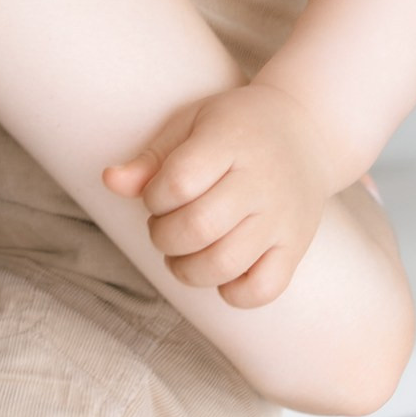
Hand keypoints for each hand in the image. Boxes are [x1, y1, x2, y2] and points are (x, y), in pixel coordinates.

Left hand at [101, 81, 338, 308]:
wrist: (305, 132)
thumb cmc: (235, 128)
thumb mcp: (191, 123)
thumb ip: (151, 157)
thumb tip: (110, 181)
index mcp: (230, 141)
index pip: (178, 183)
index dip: (153, 197)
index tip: (157, 195)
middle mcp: (261, 181)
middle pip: (197, 228)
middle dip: (163, 236)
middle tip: (164, 226)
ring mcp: (282, 217)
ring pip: (224, 264)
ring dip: (187, 269)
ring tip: (183, 253)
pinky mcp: (296, 246)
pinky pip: (263, 289)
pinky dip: (231, 292)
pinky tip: (220, 272)